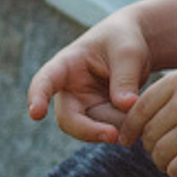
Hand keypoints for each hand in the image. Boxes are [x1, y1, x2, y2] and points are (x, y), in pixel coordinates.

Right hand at [28, 16, 150, 143]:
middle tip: (114, 137)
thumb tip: (125, 106)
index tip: (36, 114)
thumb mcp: (128, 52)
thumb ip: (125, 78)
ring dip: (115, 126)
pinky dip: (125, 126)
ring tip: (139, 110)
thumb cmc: (125, 40)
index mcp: (67, 65)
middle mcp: (69, 89)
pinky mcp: (99, 115)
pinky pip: (108, 128)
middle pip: (69, 118)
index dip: (38, 97)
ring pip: (92, 127)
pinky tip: (140, 116)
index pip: (46, 81)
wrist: (136, 43)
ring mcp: (83, 104)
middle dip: (89, 130)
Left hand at [121, 61, 176, 176]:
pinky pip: (175, 168)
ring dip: (164, 160)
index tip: (130, 140)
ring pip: (158, 154)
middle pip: (148, 134)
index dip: (131, 128)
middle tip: (168, 149)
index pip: (138, 109)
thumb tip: (141, 113)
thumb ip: (176, 89)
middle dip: (153, 145)